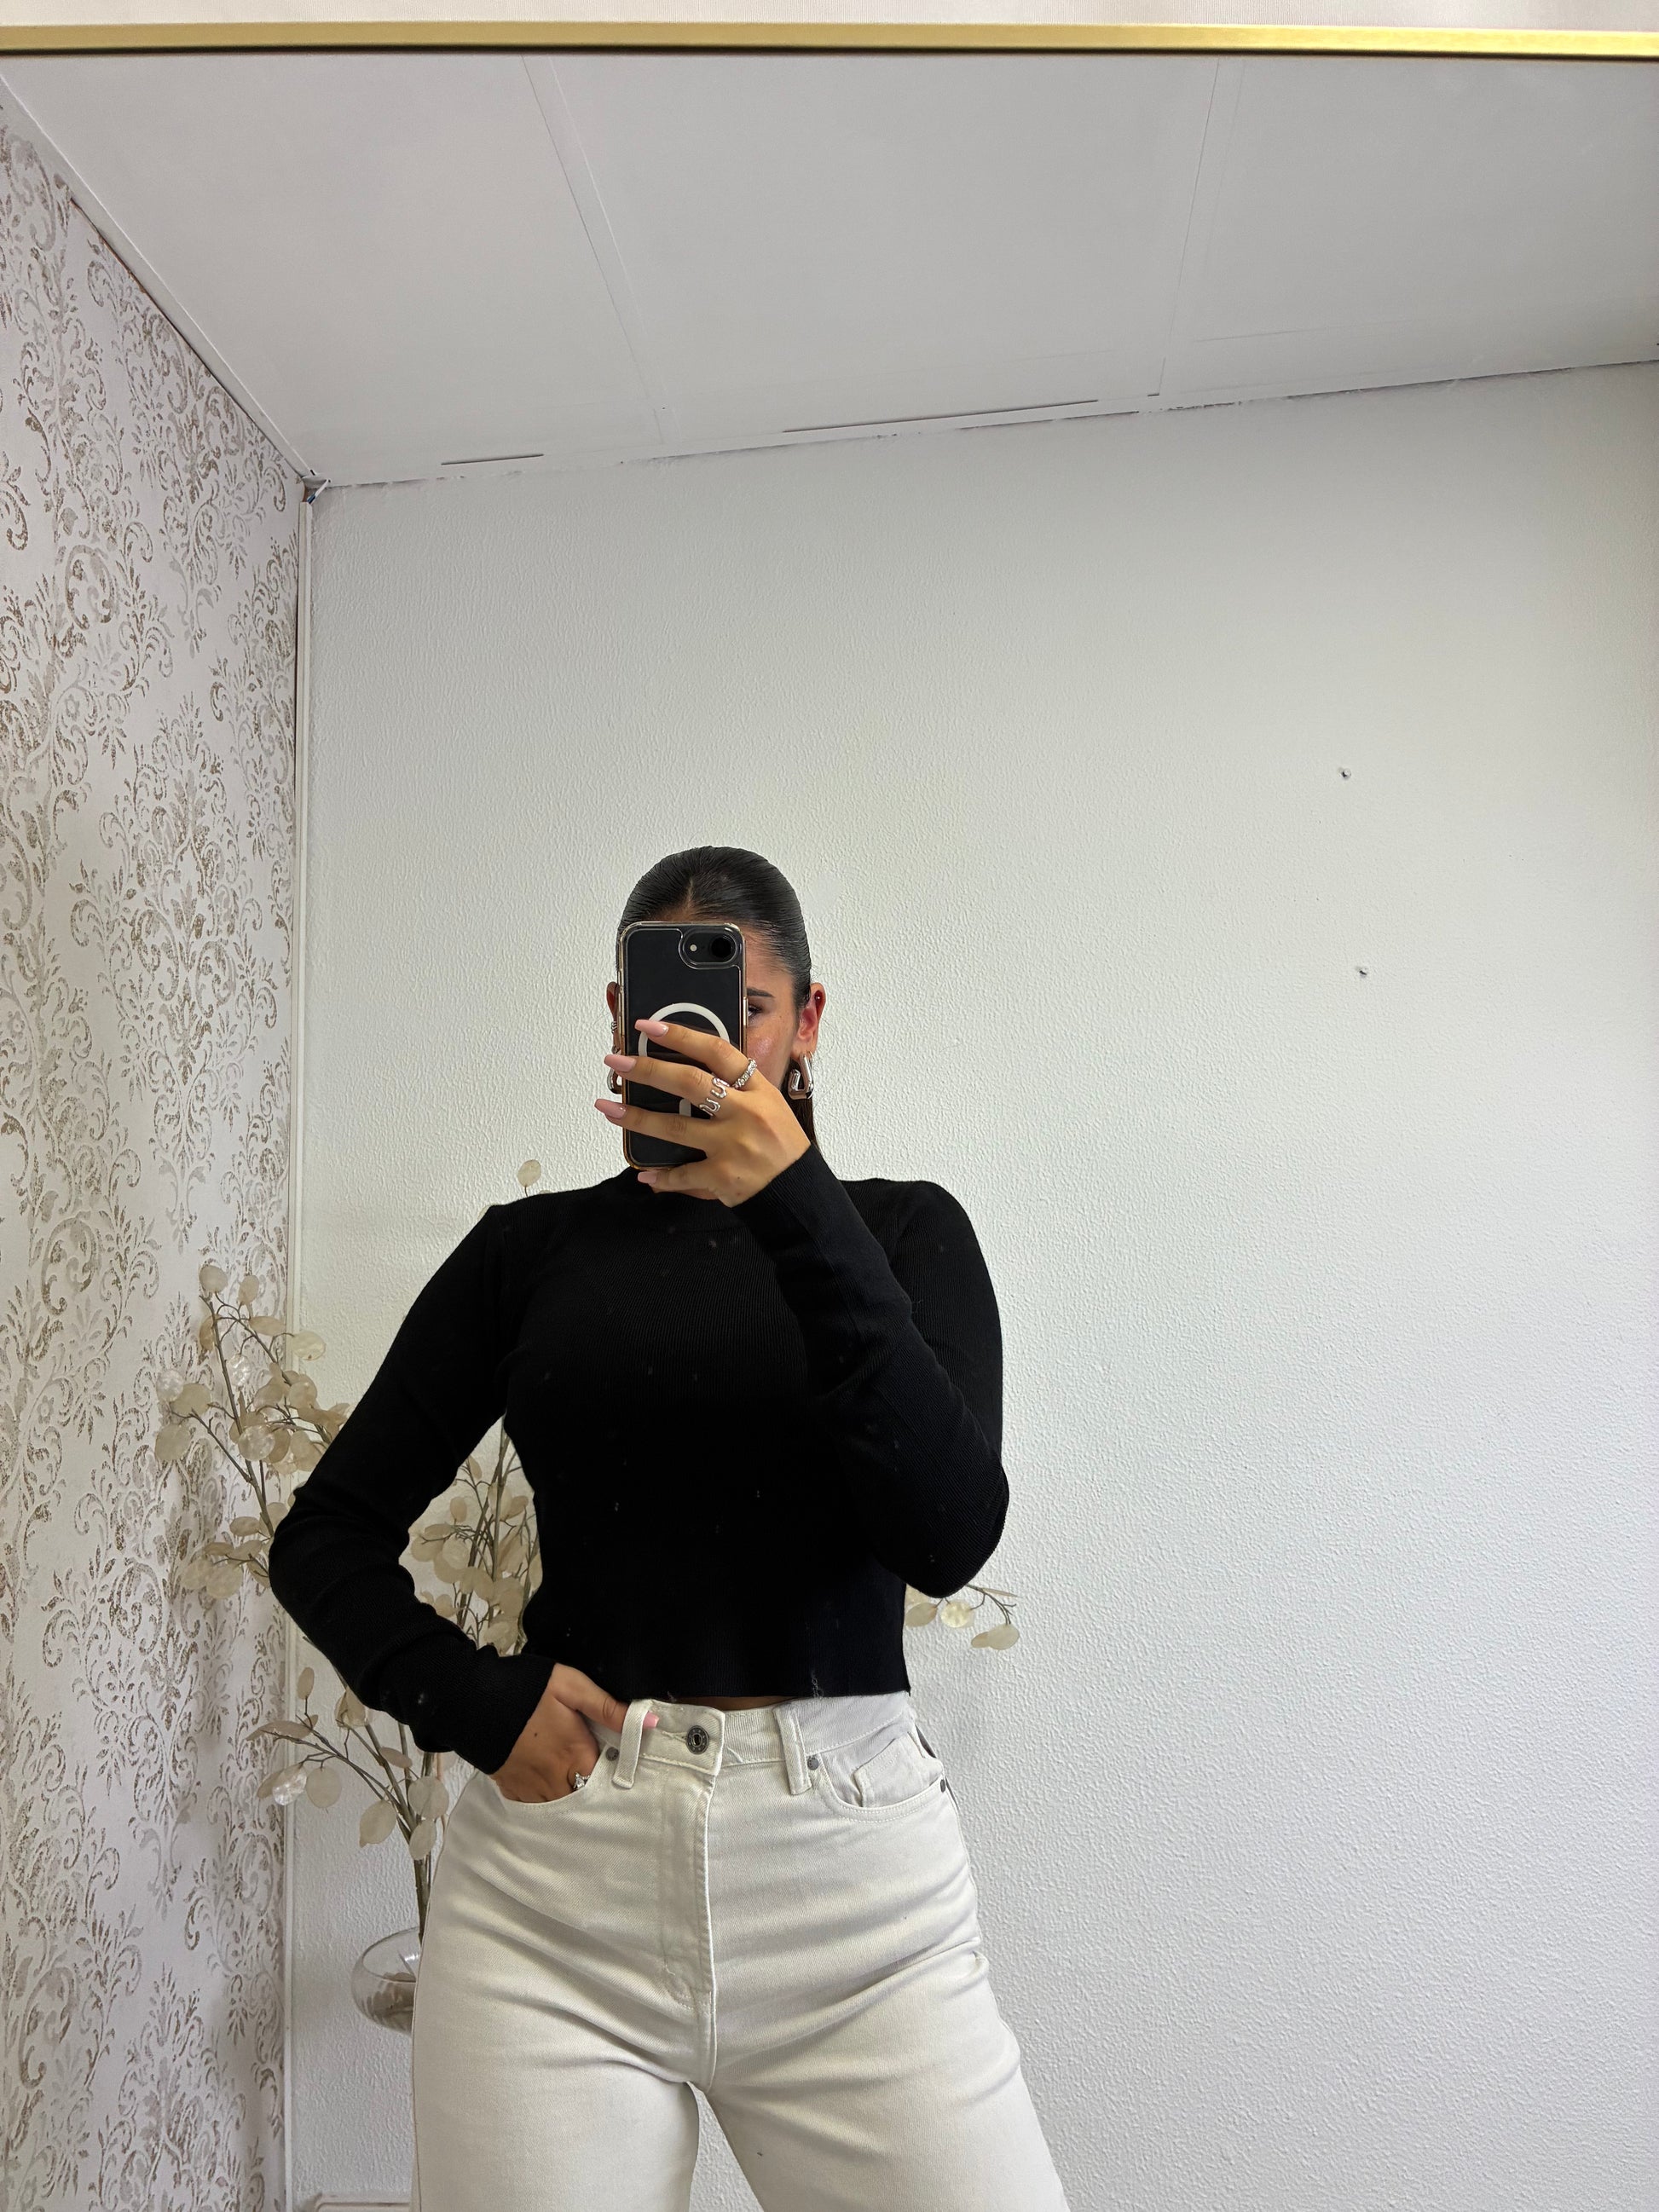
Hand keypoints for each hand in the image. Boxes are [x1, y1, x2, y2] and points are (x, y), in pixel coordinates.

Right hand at [489, 1662, 657, 1801]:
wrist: (473, 1698)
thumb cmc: (527, 1689)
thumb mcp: (572, 1687)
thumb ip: (608, 1708)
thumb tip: (649, 1723)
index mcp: (574, 1755)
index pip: (605, 1780)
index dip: (614, 1776)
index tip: (620, 1768)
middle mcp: (554, 1778)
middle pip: (582, 1800)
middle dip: (592, 1794)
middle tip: (599, 1781)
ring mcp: (530, 1786)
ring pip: (558, 1808)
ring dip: (569, 1800)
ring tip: (576, 1787)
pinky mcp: (510, 1787)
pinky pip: (533, 1805)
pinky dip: (544, 1801)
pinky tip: (548, 1789)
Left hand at [595, 1017, 810, 1204]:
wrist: (800, 1192)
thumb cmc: (782, 1146)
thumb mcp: (770, 1106)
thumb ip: (737, 1089)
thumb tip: (691, 1072)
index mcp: (758, 1090)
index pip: (717, 1052)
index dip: (681, 1036)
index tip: (650, 1026)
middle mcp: (746, 1114)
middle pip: (690, 1083)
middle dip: (647, 1069)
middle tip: (616, 1062)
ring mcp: (733, 1146)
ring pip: (676, 1126)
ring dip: (637, 1117)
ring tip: (608, 1108)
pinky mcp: (723, 1176)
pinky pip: (682, 1173)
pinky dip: (660, 1176)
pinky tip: (643, 1173)